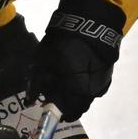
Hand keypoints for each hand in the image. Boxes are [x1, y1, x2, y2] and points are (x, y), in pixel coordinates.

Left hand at [31, 0, 124, 120]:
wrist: (91, 25)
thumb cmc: (63, 42)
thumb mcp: (43, 60)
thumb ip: (36, 83)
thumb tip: (31, 100)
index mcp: (74, 90)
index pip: (65, 112)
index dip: (55, 113)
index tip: (48, 108)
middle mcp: (90, 92)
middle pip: (78, 108)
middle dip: (66, 106)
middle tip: (56, 97)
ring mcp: (101, 85)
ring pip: (87, 99)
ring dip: (76, 97)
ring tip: (66, 85)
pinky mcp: (107, 77)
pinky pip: (94, 89)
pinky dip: (85, 87)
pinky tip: (78, 76)